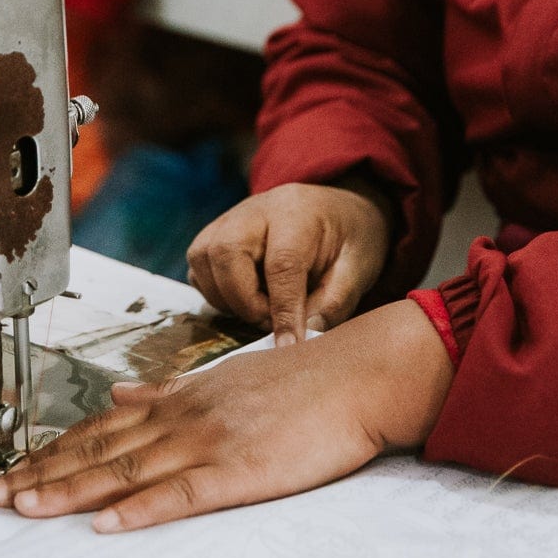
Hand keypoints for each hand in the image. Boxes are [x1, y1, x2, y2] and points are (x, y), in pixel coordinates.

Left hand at [0, 300, 453, 532]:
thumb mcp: (225, 378)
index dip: (52, 451)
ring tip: (24, 508)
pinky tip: (108, 525)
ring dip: (70, 490)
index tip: (10, 470)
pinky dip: (140, 509)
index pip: (101, 428)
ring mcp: (209, 442)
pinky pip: (180, 494)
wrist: (359, 375)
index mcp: (181, 399)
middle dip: (41, 474)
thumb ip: (168, 391)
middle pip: (99, 449)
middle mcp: (183, 417)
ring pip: (125, 469)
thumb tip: (121, 395)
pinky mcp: (239, 471)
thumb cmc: (302, 384)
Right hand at [186, 179, 391, 345]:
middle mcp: (256, 209)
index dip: (283, 311)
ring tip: (262, 310)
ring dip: (227, 298)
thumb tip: (300, 338)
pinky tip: (246, 299)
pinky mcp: (213, 234)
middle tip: (270, 322)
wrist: (336, 210)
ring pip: (203, 260)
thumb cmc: (351, 239)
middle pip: (226, 253)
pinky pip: (198, 268)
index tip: (289, 347)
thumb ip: (333, 303)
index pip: (281, 264)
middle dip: (244, 300)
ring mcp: (229, 218)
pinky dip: (216, 293)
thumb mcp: (359, 268)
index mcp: (297, 212)